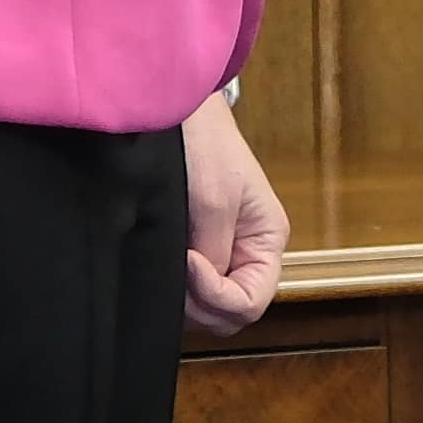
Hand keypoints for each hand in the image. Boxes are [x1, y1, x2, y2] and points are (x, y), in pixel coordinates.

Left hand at [181, 93, 291, 331]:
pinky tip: (155, 264)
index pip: (251, 303)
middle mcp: (248, 254)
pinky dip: (173, 286)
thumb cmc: (203, 146)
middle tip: (168, 270)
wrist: (172, 109)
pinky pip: (188, 288)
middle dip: (198, 303)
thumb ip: (214, 254)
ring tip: (160, 264)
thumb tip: (201, 294)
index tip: (187, 263)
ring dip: (183, 297)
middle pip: (229, 312)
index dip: (216, 297)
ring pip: (207, 305)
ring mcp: (221, 252)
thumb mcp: (213, 201)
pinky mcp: (195, 248)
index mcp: (267, 242)